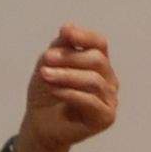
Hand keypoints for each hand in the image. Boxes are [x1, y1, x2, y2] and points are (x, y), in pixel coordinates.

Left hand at [14, 23, 117, 151]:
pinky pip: (91, 101)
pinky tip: (55, 91)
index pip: (99, 43)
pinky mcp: (106, 117)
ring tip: (45, 76)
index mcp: (98, 63)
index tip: (65, 33)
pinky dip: (71, 93)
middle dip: (70, 58)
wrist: (40, 124)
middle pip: (97, 60)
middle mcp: (109, 79)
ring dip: (66, 75)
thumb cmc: (46, 92)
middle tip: (46, 60)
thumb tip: (69, 27)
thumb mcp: (49, 64)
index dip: (85, 36)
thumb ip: (61, 46)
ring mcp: (110, 99)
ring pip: (94, 80)